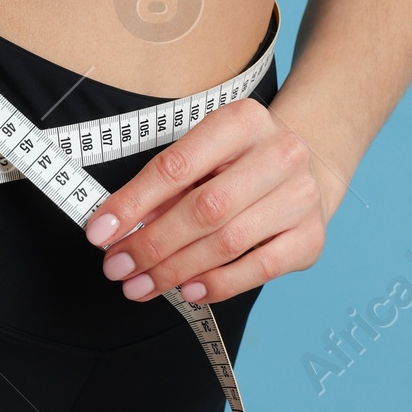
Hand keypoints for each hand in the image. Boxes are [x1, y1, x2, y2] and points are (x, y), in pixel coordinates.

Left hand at [82, 96, 329, 304]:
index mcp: (243, 120)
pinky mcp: (311, 237)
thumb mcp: (202, 155)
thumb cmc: (238, 162)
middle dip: (153, 244)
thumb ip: (166, 187)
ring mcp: (301, 196)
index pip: (176, 166)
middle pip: (204, 209)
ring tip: (141, 285)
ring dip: (177, 270)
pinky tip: (187, 291)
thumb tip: (122, 229)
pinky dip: (219, 284)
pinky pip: (260, 269)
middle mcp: (279, 154)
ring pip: (229, 242)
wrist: (305, 169)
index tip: (100, 232)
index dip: (133, 203)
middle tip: (117, 268)